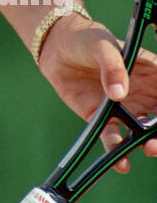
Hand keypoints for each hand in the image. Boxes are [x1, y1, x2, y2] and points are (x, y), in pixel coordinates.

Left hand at [37, 13, 156, 172]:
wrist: (56, 47)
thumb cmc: (86, 38)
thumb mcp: (101, 45)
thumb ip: (112, 66)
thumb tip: (119, 94)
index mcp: (150, 72)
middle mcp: (142, 93)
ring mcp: (124, 107)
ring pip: (143, 131)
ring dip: (149, 143)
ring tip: (148, 149)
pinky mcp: (102, 117)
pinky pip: (114, 138)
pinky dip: (118, 151)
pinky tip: (122, 163)